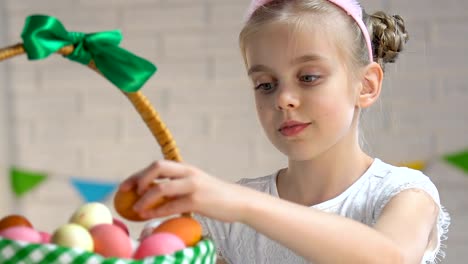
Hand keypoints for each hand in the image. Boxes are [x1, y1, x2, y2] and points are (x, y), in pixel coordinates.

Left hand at [118, 160, 246, 221]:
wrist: (238, 202)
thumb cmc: (214, 197)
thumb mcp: (195, 186)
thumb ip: (177, 187)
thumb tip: (153, 196)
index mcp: (186, 168)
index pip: (157, 165)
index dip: (138, 174)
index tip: (124, 186)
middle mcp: (188, 173)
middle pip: (157, 167)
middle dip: (139, 179)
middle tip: (128, 193)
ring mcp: (193, 185)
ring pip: (162, 187)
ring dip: (145, 198)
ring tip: (136, 209)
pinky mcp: (197, 201)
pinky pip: (172, 205)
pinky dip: (157, 211)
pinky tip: (149, 216)